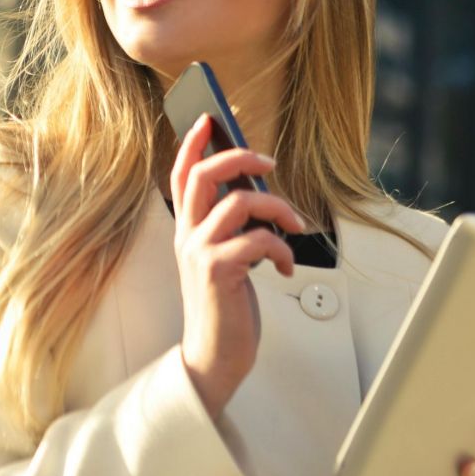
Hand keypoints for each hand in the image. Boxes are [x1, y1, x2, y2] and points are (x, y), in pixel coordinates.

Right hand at [170, 113, 303, 420]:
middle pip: (203, 175)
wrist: (214, 356)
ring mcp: (200, 252)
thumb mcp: (223, 257)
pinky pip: (258, 240)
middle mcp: (187, 235)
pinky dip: (282, 249)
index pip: (180, 175)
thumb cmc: (223, 305)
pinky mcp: (218, 271)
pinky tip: (286, 266)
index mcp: (187, 229)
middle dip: (239, 157)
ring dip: (277, 207)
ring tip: (294, 225)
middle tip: (268, 161)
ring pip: (238, 202)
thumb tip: (257, 190)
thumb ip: (230, 225)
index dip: (192, 144)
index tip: (209, 119)